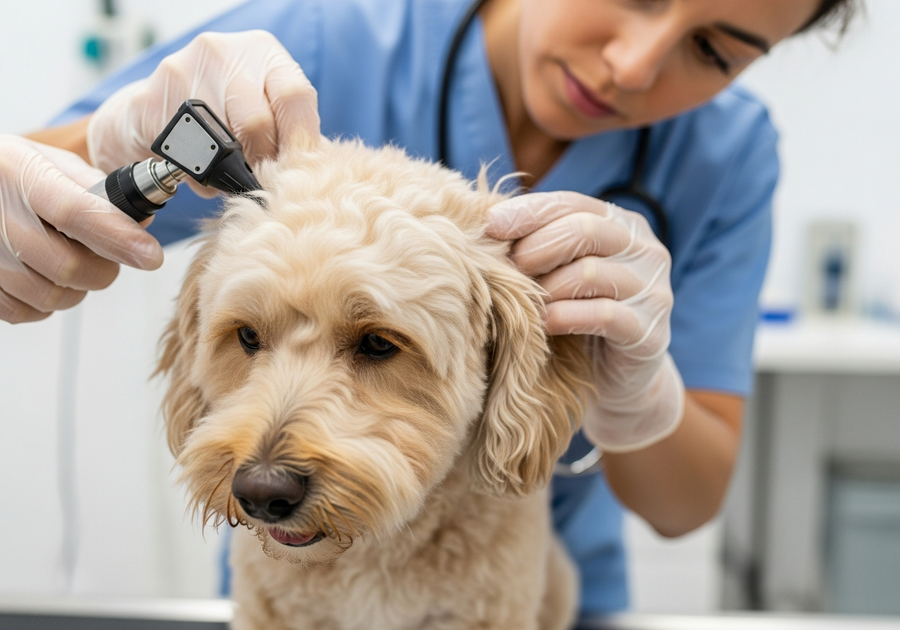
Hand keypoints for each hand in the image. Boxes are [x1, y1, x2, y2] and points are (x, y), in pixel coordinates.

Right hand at [0, 134, 162, 323]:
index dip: (118, 238)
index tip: (151, 255)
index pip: (74, 212)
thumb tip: (142, 223)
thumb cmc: (11, 175)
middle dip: (102, 268)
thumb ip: (98, 190)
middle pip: (67, 265)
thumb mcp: (51, 163)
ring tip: (68, 261)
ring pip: (50, 296)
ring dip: (75, 289)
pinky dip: (45, 303)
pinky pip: (24, 312)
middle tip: (102, 254)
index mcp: (19, 173)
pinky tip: (42, 277)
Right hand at [87, 30, 319, 196]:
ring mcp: (182, 70)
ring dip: (230, 171)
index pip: (294, 96)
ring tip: (227, 169)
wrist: (155, 111)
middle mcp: (222, 51)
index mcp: (262, 50)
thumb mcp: (264, 106)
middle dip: (262, 161)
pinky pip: (186, 155)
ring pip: (221, 144)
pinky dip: (199, 176)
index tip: (296, 169)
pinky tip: (199, 167)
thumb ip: (291, 128)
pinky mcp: (151, 100)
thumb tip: (318, 166)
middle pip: (257, 123)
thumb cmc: (225, 115)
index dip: (298, 141)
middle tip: (260, 178)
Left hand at [486, 191, 684, 452]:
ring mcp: (654, 290)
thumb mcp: (559, 273)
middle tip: (511, 271)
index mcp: (623, 224)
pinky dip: (566, 317)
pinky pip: (604, 315)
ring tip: (527, 304)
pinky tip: (545, 324)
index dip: (529, 212)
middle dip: (536, 248)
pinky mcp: (651, 332)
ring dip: (546, 288)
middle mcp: (646, 250)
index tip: (491, 226)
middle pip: (584, 229)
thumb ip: (538, 245)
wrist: (615, 379)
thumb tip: (486, 222)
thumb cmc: (577, 315)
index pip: (572, 203)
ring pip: (590, 273)